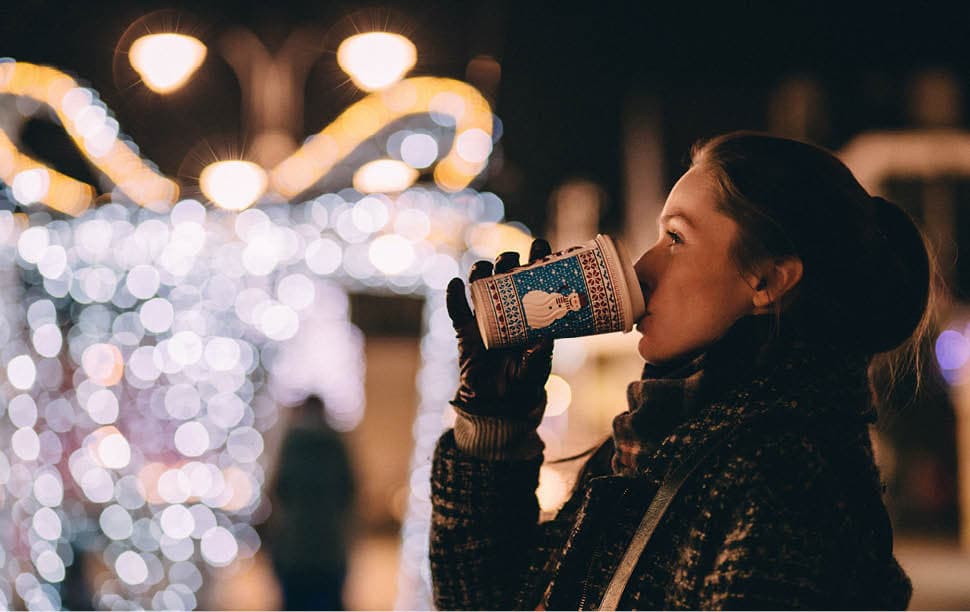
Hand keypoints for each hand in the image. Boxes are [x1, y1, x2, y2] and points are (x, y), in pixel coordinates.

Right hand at [446, 239, 553, 416]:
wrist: (498, 404)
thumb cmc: (523, 382)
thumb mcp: (535, 370)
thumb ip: (539, 356)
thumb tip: (544, 338)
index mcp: (530, 314)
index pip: (534, 281)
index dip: (537, 261)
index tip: (541, 245)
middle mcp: (507, 311)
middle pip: (505, 276)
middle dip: (507, 261)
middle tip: (512, 260)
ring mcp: (484, 319)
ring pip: (480, 286)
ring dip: (481, 272)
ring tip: (484, 268)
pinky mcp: (465, 332)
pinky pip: (456, 311)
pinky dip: (454, 296)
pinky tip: (455, 285)